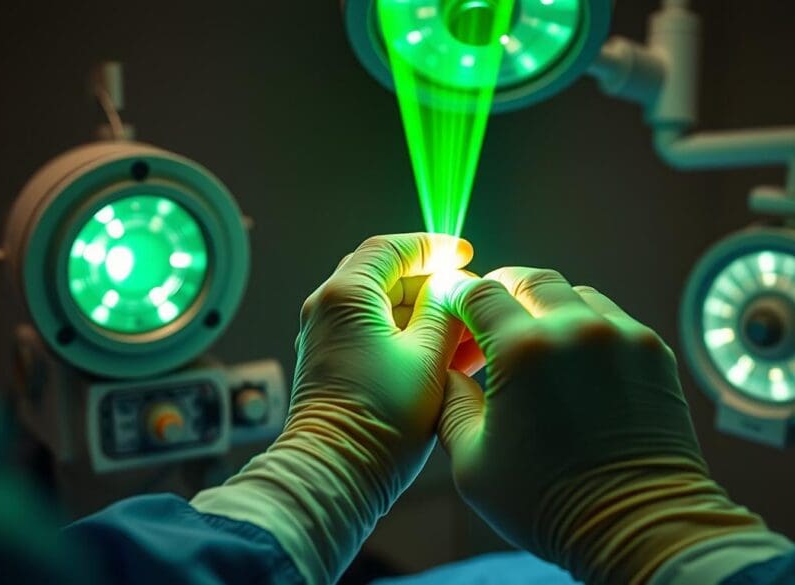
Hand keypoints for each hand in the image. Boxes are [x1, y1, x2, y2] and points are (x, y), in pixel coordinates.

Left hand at [193, 233, 471, 584]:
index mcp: (346, 295)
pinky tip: (448, 353)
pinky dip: (408, 335)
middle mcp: (327, 309)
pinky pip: (373, 333)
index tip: (465, 253)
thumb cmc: (381, 419)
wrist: (336, 472)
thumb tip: (455, 285)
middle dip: (430, 283)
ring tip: (468, 331)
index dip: (432, 247)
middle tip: (468, 294)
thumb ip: (445, 310)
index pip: (391, 249)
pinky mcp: (332, 362)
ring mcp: (325, 336)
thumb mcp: (429, 357)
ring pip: (382, 306)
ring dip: (424, 313)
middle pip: (385, 275)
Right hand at [438, 268, 764, 583]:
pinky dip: (586, 327)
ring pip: (574, 293)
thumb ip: (451, 403)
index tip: (452, 311)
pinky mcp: (653, 351)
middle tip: (490, 318)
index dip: (458, 297)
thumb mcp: (471, 462)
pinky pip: (612, 318)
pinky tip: (577, 363)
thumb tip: (449, 371)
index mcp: (523, 351)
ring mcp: (622, 336)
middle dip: (503, 291)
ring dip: (547, 307)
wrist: (639, 526)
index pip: (480, 293)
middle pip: (529, 278)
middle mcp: (575, 329)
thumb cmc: (549, 503)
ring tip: (536, 343)